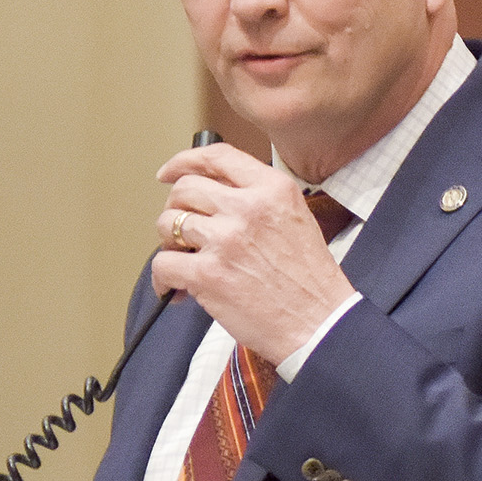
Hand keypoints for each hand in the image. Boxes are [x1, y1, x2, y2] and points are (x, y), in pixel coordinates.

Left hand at [151, 142, 358, 364]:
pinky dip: (162, 279)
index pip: (217, 156)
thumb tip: (211, 197)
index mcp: (273, 188)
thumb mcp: (295, 219)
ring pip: (168, 223)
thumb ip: (257, 200)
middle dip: (175, 209)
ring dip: (169, 244)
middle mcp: (247, 207)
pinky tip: (175, 290)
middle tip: (181, 232)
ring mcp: (225, 239)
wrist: (319, 324)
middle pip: (185, 189)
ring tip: (185, 263)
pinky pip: (163, 264)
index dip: (184, 161)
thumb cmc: (309, 281)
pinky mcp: (208, 273)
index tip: (169, 172)